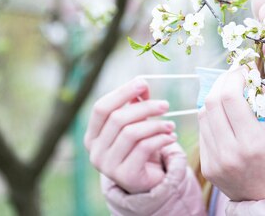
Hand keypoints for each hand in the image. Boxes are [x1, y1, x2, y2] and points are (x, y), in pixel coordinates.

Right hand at [84, 77, 177, 193]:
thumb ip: (136, 104)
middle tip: (165, 105)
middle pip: (118, 118)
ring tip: (170, 124)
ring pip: (131, 133)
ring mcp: (107, 166)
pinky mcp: (125, 176)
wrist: (145, 182)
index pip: (101, 108)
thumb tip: (142, 84)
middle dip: (145, 107)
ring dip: (155, 124)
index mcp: (93, 135)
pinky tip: (170, 137)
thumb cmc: (139, 147)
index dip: (122, 92)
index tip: (143, 83)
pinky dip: (160, 139)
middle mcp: (95, 151)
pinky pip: (143, 148)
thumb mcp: (136, 124)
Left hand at [198, 66, 264, 200]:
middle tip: (234, 76)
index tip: (243, 70)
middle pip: (211, 103)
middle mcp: (230, 152)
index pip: (229, 97)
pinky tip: (226, 117)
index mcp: (253, 142)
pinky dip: (213, 118)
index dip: (233, 77)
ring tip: (231, 95)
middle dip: (222, 82)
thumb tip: (249, 77)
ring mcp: (215, 161)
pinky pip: (204, 132)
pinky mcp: (208, 167)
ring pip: (203, 115)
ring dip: (216, 99)